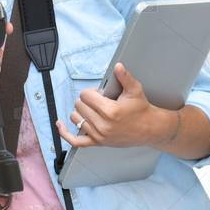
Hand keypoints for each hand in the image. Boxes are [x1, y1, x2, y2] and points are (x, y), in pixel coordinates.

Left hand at [56, 63, 177, 148]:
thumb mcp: (134, 90)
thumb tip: (118, 66)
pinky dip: (65, 133)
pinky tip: (60, 125)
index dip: (91, 92)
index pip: (86, 95)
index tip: (100, 94)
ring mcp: (99, 135)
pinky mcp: (98, 143)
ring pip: (76, 118)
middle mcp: (103, 125)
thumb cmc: (141, 110)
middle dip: (87, 100)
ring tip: (93, 110)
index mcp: (110, 111)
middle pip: (79, 105)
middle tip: (100, 102)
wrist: (149, 128)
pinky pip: (76, 141)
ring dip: (81, 112)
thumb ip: (125, 77)